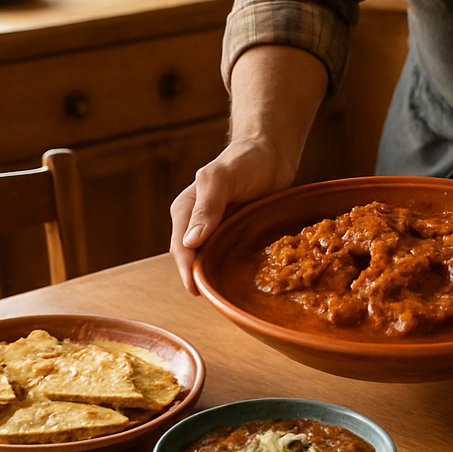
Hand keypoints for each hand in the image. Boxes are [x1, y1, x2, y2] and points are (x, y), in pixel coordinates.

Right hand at [170, 138, 294, 294]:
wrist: (272, 152)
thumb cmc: (245, 160)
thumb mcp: (223, 178)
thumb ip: (208, 206)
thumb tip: (190, 242)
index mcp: (186, 211)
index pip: (181, 248)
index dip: (187, 271)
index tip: (197, 290)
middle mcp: (198, 224)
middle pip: (195, 260)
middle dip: (203, 279)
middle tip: (220, 299)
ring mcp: (218, 231)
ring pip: (213, 262)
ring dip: (220, 277)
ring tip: (233, 295)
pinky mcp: (237, 235)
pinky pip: (232, 258)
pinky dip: (236, 269)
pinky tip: (248, 280)